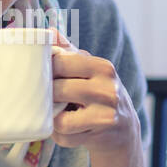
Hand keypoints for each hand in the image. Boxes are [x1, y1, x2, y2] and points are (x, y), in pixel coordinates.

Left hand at [49, 27, 139, 155]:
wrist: (125, 129)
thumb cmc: (101, 95)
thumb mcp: (91, 71)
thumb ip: (69, 52)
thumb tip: (49, 32)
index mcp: (103, 67)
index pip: (61, 63)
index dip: (45, 71)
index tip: (42, 77)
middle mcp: (107, 88)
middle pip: (58, 89)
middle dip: (47, 96)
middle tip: (48, 99)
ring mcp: (106, 113)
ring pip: (59, 116)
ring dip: (53, 117)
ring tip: (59, 114)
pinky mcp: (101, 135)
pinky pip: (65, 134)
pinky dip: (60, 134)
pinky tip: (68, 129)